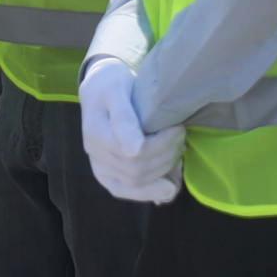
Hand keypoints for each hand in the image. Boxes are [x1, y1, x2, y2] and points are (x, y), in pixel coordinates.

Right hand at [80, 61, 182, 204]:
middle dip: (166, 156)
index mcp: (96, 134)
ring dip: (163, 172)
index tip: (178, 127)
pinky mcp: (108, 176)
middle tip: (181, 137)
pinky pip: (127, 191)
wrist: (100, 88)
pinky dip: (151, 192)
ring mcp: (100, 168)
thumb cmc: (111, 83)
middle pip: (136, 170)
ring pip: (136, 183)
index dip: (162, 144)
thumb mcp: (117, 89)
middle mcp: (95, 155)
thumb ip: (124, 117)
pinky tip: (169, 188)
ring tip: (178, 153)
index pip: (134, 153)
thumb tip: (133, 150)